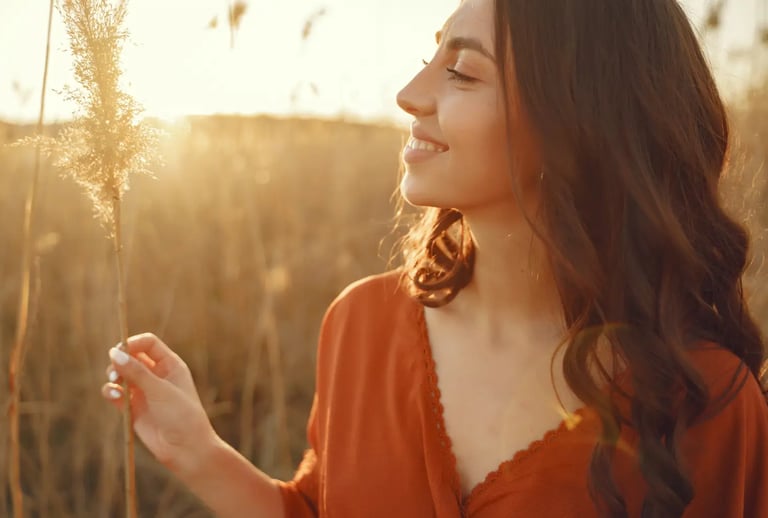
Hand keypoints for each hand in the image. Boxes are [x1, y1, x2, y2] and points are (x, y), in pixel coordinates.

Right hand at [102, 333, 218, 475]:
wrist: (186, 449)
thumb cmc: (181, 415)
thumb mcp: (160, 390)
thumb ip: (137, 372)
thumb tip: (114, 352)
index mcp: (170, 365)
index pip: (148, 343)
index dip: (132, 343)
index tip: (120, 351)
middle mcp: (156, 375)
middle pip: (130, 356)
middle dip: (119, 360)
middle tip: (115, 372)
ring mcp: (143, 391)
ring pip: (120, 375)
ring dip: (112, 376)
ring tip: (115, 384)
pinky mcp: (133, 408)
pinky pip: (116, 393)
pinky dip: (111, 392)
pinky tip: (114, 396)